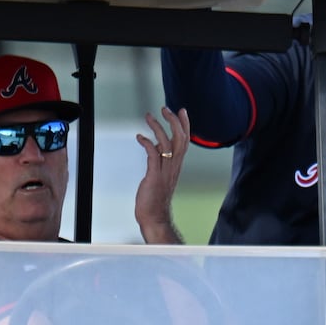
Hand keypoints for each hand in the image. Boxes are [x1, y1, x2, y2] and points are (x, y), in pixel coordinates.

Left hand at [134, 107, 188, 243]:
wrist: (154, 216)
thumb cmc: (155, 196)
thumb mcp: (159, 173)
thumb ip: (160, 158)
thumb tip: (156, 144)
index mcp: (177, 164)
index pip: (185, 140)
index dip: (185, 124)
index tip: (182, 111)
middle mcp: (174, 166)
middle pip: (180, 138)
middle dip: (174, 121)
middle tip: (165, 109)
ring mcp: (165, 171)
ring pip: (167, 144)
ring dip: (158, 128)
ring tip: (149, 117)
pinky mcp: (154, 176)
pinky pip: (153, 154)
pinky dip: (147, 143)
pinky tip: (140, 137)